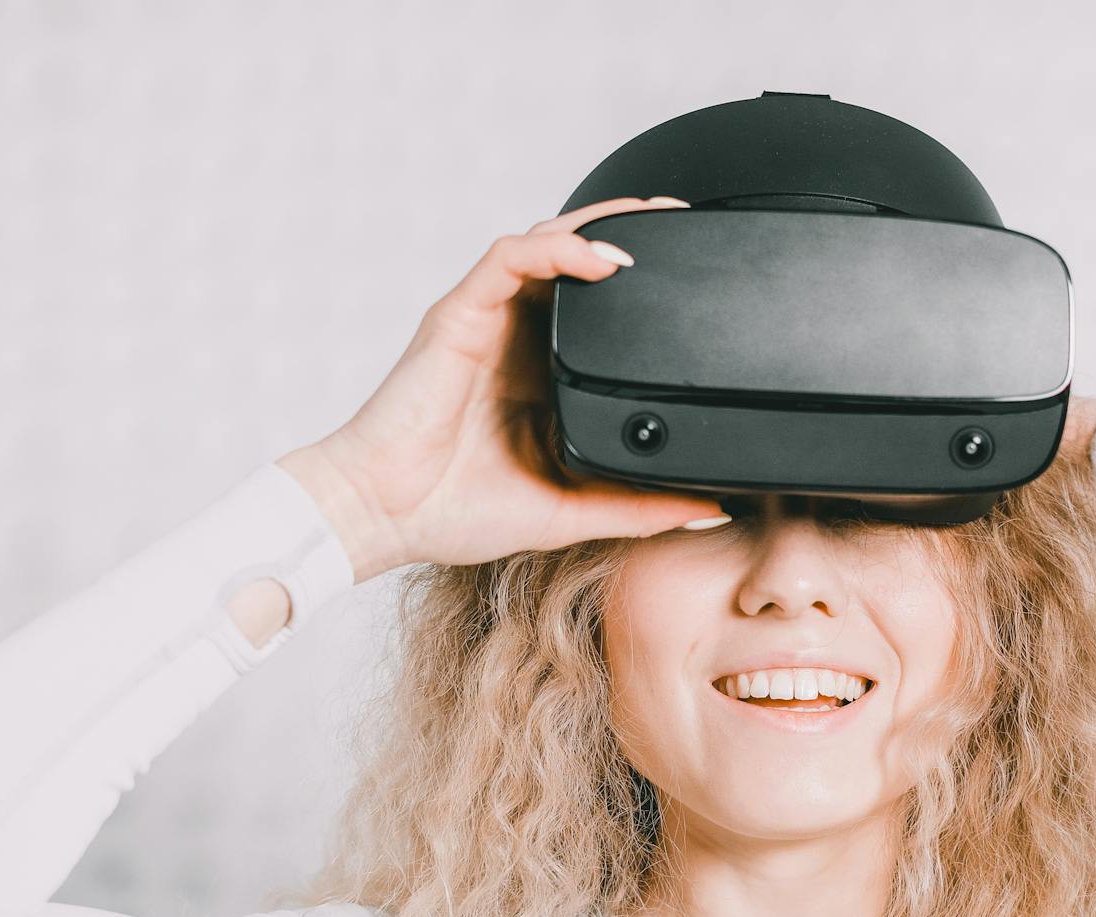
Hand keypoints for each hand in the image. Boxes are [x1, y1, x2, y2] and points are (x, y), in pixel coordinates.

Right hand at [287, 197, 725, 573]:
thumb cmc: (455, 511)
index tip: (700, 272)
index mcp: (541, 372)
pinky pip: (509, 259)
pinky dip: (555, 249)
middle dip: (633, 228)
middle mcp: (516, 335)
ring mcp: (487, 320)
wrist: (384, 516)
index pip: (598, 304)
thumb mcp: (572, 511)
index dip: (646, 277)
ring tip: (655, 221)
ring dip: (602, 224)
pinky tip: (600, 258)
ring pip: (548, 242)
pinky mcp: (459, 316)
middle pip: (577, 255)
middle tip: (688, 220)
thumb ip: (639, 506)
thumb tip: (710, 505)